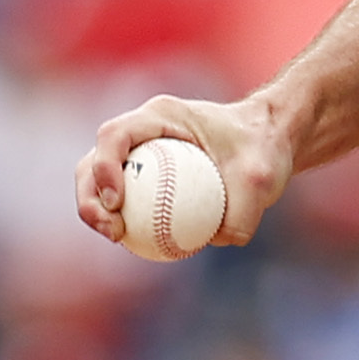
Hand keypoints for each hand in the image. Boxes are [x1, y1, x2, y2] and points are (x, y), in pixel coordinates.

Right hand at [75, 94, 292, 248]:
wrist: (269, 142)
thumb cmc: (264, 149)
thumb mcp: (263, 177)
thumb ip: (244, 209)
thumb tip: (218, 240)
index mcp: (162, 114)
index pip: (116, 135)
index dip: (105, 166)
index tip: (117, 202)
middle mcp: (143, 131)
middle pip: (94, 160)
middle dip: (89, 196)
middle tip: (112, 230)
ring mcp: (140, 153)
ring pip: (99, 181)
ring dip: (96, 210)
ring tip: (117, 237)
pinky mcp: (145, 175)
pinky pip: (124, 199)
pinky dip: (122, 219)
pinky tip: (136, 244)